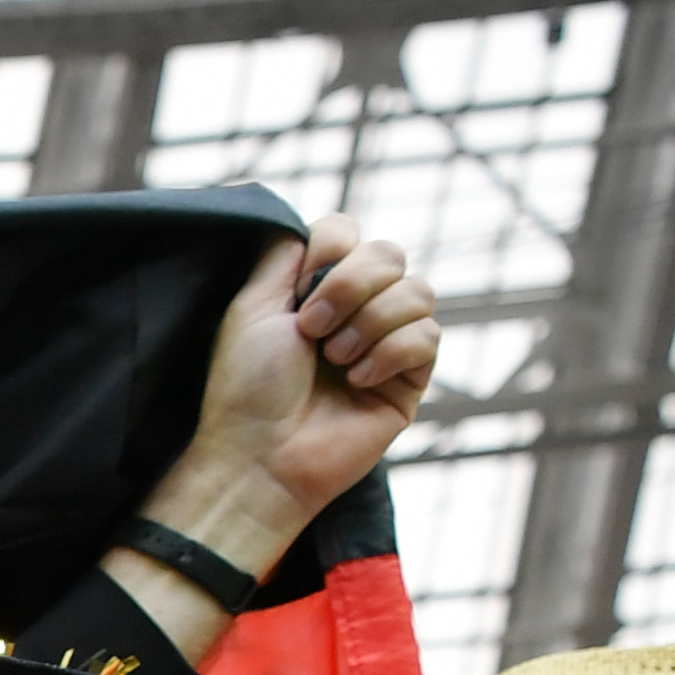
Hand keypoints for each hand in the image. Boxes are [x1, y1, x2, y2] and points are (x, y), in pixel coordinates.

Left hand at [139, 217, 437, 580]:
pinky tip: (357, 381)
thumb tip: (304, 218)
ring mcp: (387, 342)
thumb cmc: (246, 387)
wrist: (260, 456)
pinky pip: (428, 336)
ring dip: (370, 322)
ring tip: (333, 361)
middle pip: (391, 252)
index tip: (297, 292)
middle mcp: (356, 310)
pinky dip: (389, 353)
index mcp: (316, 289)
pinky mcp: (411, 379)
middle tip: (311, 331)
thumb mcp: (253, 306)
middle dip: (351, 285)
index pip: (350, 232)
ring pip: (419, 290)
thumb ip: (283, 253)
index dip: (331, 250)